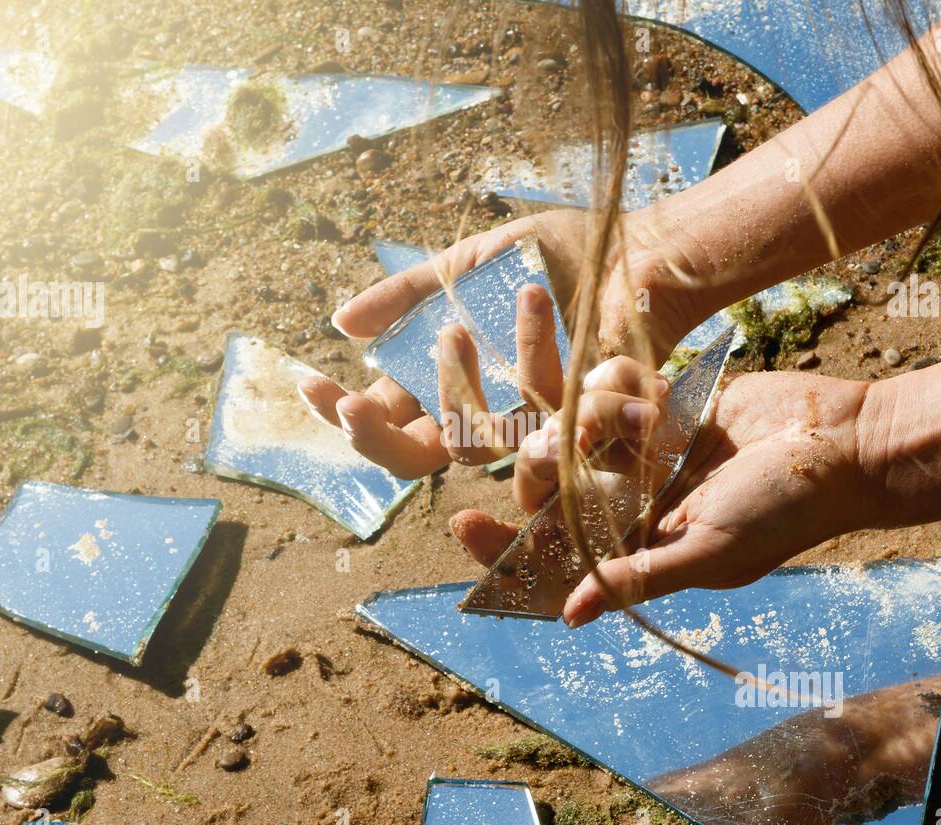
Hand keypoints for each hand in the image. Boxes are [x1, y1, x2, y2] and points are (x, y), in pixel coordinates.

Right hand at [296, 206, 710, 477]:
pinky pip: (544, 415)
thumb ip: (407, 294)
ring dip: (456, 386)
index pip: (383, 421)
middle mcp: (483, 414)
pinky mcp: (577, 424)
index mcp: (448, 384)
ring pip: (472, 446)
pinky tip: (530, 300)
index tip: (308, 385)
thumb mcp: (466, 265)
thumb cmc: (552, 259)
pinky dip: (534, 351)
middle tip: (354, 408)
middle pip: (412, 459)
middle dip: (372, 438)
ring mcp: (527, 425)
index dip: (341, 414)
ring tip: (455, 329)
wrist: (632, 248)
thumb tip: (339, 323)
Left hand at [451, 358, 884, 626]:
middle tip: (567, 445)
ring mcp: (648, 452)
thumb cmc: (786, 509)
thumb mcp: (712, 550)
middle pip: (553, 486)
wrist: (845, 441)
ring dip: (593, 415)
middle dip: (549, 463)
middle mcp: (634, 503)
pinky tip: (658, 387)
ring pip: (577, 429)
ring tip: (639, 413)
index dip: (505, 547)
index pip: (554, 557)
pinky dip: (623, 383)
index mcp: (639, 548)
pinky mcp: (666, 405)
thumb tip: (572, 615)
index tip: (463, 523)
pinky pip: (615, 388)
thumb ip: (642, 576)